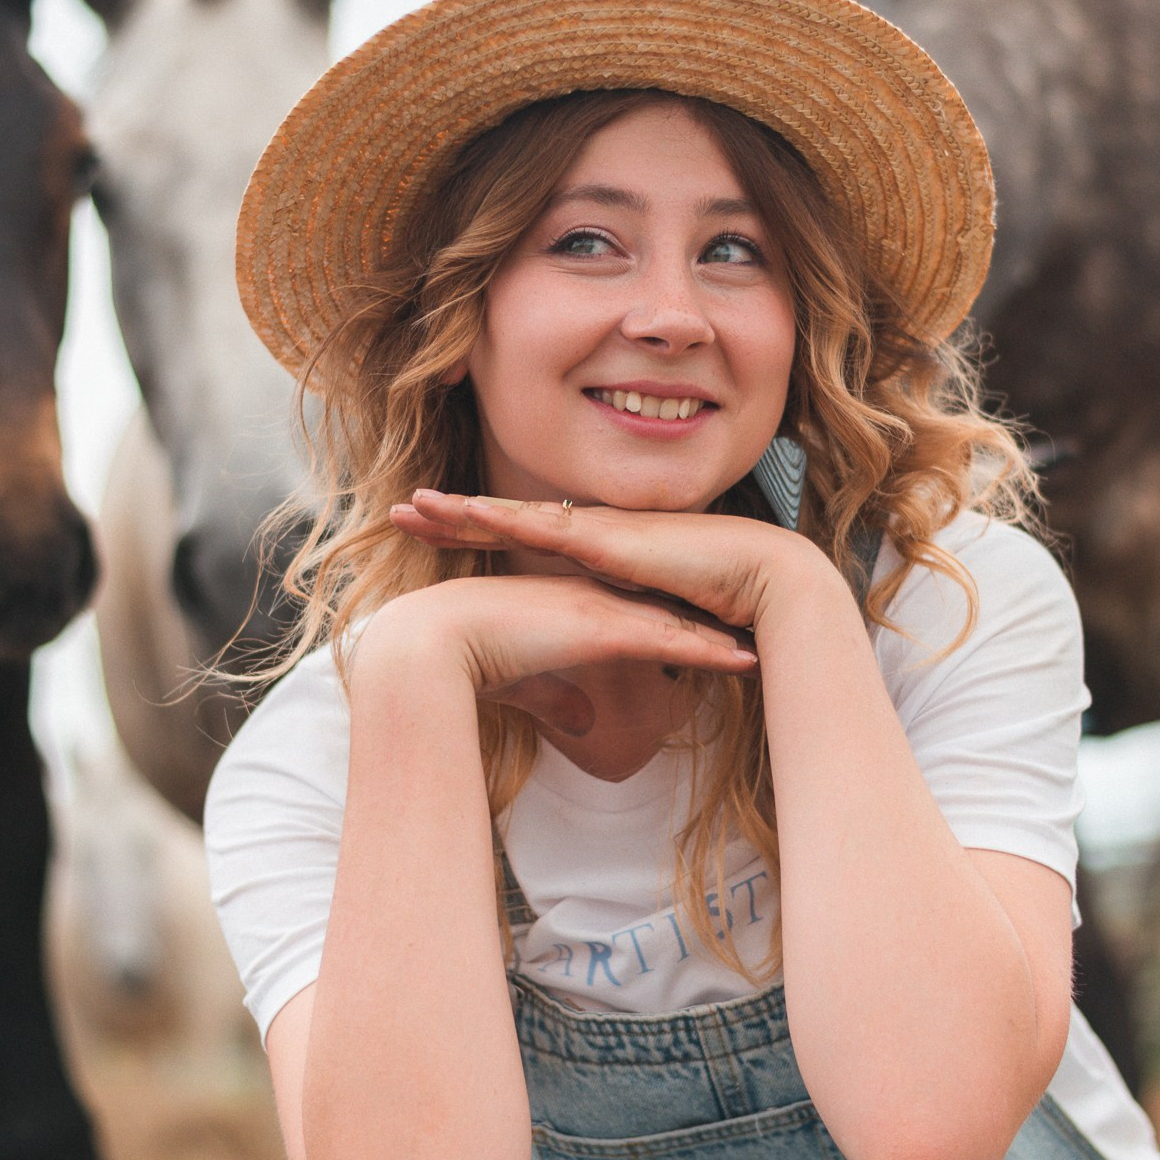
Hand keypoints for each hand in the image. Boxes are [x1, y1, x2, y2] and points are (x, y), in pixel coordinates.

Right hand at [362, 573, 756, 741]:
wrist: (438, 644)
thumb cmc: (471, 664)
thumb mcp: (526, 687)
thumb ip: (558, 700)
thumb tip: (585, 725)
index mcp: (575, 611)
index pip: (635, 618)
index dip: (674, 627)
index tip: (706, 636)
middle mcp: (595, 604)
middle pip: (667, 615)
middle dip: (710, 624)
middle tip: (749, 632)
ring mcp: (603, 613)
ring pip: (678, 626)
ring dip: (722, 641)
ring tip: (760, 650)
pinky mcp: (605, 630)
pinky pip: (672, 642)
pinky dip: (711, 652)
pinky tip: (743, 661)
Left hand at [390, 490, 835, 632]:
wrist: (759, 579)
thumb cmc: (716, 600)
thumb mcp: (651, 621)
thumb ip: (623, 630)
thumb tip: (603, 652)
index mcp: (594, 549)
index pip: (523, 537)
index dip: (477, 532)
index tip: (432, 531)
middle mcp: (588, 530)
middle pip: (505, 519)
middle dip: (451, 515)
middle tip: (400, 512)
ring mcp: (595, 529)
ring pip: (512, 515)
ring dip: (461, 511)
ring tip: (414, 506)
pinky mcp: (605, 539)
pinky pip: (541, 526)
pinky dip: (500, 518)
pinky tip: (466, 512)